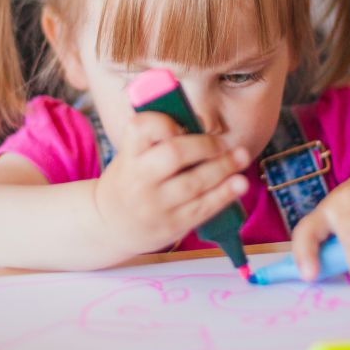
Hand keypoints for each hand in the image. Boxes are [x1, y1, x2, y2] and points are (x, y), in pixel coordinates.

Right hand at [92, 111, 250, 256]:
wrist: (107, 227)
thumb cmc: (128, 182)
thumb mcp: (130, 158)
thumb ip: (156, 143)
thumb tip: (199, 124)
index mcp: (128, 157)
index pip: (141, 128)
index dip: (163, 122)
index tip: (181, 125)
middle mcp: (139, 180)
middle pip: (174, 154)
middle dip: (205, 145)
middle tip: (222, 143)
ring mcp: (155, 205)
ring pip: (194, 182)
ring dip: (223, 167)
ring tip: (241, 157)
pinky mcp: (172, 225)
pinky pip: (203, 207)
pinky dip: (224, 193)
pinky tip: (240, 183)